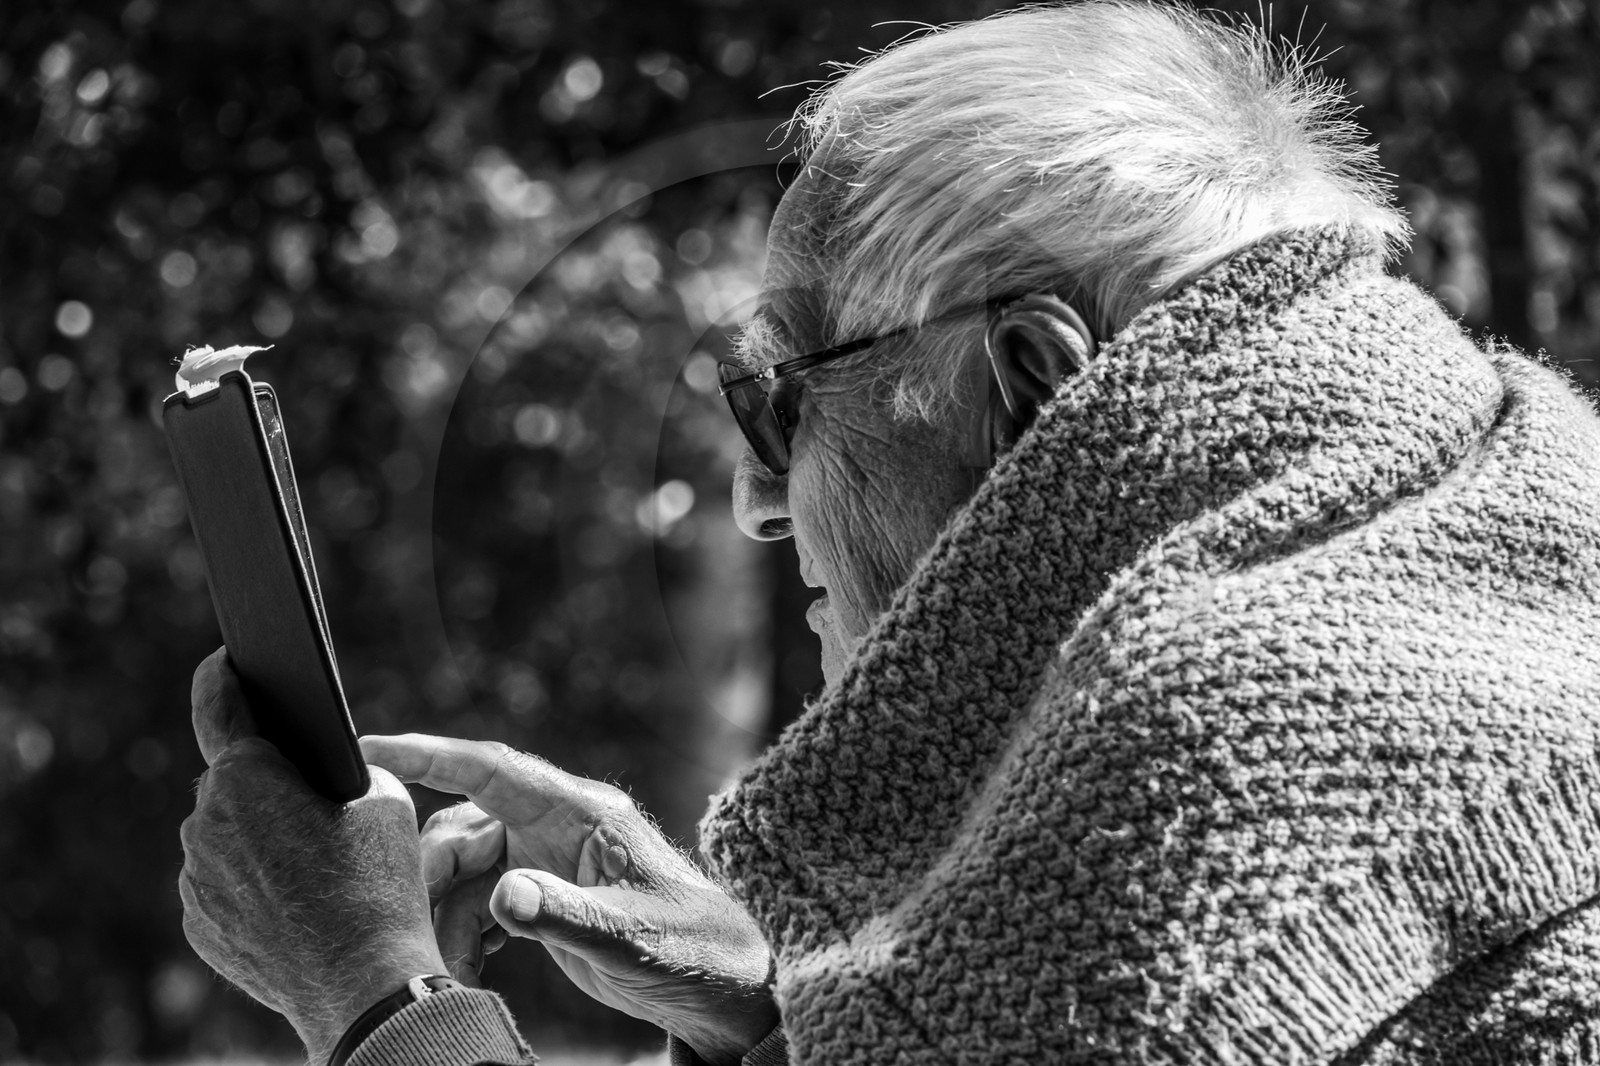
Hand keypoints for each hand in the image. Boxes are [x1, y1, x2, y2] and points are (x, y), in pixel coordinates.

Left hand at [179, 650, 447, 1062]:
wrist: (363, 980)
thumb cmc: (380, 881)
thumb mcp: (382, 798)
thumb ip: (342, 769)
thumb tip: (313, 780)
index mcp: (246, 775)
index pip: (218, 706)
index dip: (222, 677)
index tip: (224, 663)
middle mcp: (205, 822)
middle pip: (231, 781)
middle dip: (264, 782)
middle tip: (312, 800)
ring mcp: (196, 878)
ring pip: (225, 836)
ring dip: (257, 836)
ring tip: (312, 862)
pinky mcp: (198, 924)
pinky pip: (222, 884)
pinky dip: (251, 883)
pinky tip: (296, 899)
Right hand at [362, 734, 776, 1065]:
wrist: (721, 983)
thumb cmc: (689, 950)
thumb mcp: (629, 938)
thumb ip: (566, 917)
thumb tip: (504, 895)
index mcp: (583, 814)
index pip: (494, 769)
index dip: (429, 754)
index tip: (368, 749)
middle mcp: (560, 827)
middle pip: (466, 827)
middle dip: (432, 875)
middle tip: (416, 930)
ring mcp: (550, 860)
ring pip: (467, 871)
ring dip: (448, 918)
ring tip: (452, 970)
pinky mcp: (546, 895)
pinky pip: (482, 901)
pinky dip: (466, 934)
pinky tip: (467, 968)